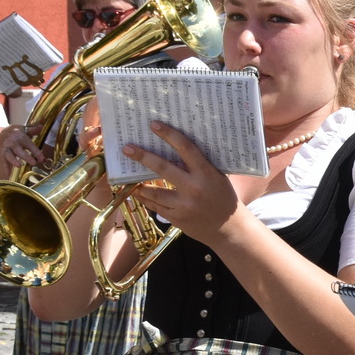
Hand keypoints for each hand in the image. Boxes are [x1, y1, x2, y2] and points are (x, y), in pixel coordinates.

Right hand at [0, 123, 46, 171]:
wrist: (4, 132)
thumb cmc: (18, 132)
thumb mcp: (25, 129)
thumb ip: (33, 129)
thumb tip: (41, 126)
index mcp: (19, 135)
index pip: (28, 144)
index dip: (35, 151)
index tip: (42, 158)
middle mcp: (12, 141)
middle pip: (18, 150)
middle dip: (26, 156)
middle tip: (33, 163)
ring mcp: (6, 148)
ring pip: (9, 154)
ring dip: (13, 160)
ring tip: (19, 165)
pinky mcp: (2, 153)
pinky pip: (4, 161)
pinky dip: (6, 167)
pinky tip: (9, 174)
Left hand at [121, 122, 247, 244]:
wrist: (228, 228)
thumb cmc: (223, 198)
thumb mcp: (217, 177)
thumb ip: (200, 165)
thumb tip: (179, 148)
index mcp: (206, 173)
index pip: (186, 149)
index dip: (169, 135)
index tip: (154, 125)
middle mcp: (194, 188)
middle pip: (163, 168)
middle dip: (143, 157)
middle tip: (127, 148)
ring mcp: (184, 205)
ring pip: (154, 192)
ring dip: (139, 184)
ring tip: (125, 177)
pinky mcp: (177, 218)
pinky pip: (156, 206)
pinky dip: (145, 199)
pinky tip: (137, 193)